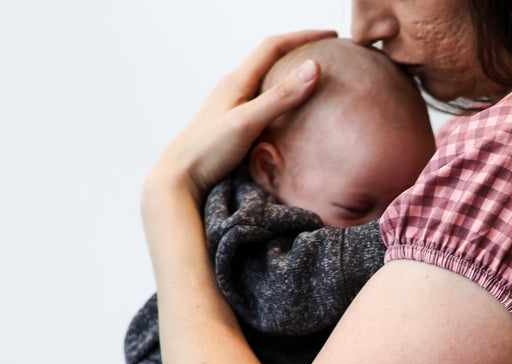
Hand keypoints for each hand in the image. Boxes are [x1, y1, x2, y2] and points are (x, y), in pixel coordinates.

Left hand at [144, 30, 334, 205]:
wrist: (179, 178)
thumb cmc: (209, 150)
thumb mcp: (248, 122)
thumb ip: (281, 97)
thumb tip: (314, 67)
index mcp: (236, 81)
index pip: (273, 45)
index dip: (304, 36)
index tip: (332, 36)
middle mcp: (233, 88)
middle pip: (270, 58)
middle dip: (299, 50)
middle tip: (327, 53)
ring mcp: (232, 106)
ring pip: (266, 79)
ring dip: (290, 73)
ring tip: (314, 79)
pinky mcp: (233, 124)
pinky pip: (263, 100)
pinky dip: (282, 96)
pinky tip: (292, 112)